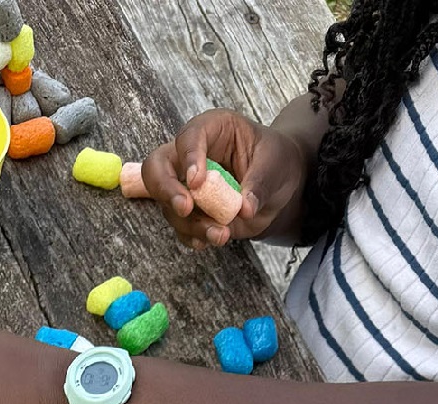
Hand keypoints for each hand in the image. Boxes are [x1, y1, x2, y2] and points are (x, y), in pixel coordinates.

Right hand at [140, 109, 310, 248]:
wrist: (281, 185)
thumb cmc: (277, 161)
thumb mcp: (276, 164)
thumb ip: (260, 184)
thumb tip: (244, 209)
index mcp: (212, 129)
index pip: (188, 137)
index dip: (189, 158)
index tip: (197, 182)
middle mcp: (190, 156)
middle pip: (156, 168)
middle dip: (166, 190)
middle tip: (185, 209)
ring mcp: (186, 186)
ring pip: (169, 205)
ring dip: (191, 224)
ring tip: (221, 234)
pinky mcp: (191, 211)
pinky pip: (181, 226)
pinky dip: (193, 236)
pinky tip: (209, 241)